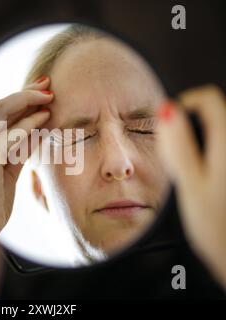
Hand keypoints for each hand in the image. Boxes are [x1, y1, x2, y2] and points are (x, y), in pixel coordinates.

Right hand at [0, 76, 52, 236]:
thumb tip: (35, 132)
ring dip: (26, 100)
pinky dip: (27, 126)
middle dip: (24, 93)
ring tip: (49, 95)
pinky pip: (7, 136)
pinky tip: (44, 118)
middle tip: (46, 83)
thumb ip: (18, 152)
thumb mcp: (7, 173)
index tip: (41, 93)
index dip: (20, 102)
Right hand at [157, 84, 225, 287]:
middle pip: (213, 114)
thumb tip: (168, 110)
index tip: (169, 123)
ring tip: (183, 167)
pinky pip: (215, 150)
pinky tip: (195, 176)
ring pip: (213, 132)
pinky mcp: (224, 171)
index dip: (184, 104)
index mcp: (225, 144)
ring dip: (193, 140)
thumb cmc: (215, 225)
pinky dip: (201, 154)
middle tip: (173, 152)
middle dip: (188, 125)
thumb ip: (180, 147)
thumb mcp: (190, 185)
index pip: (208, 99)